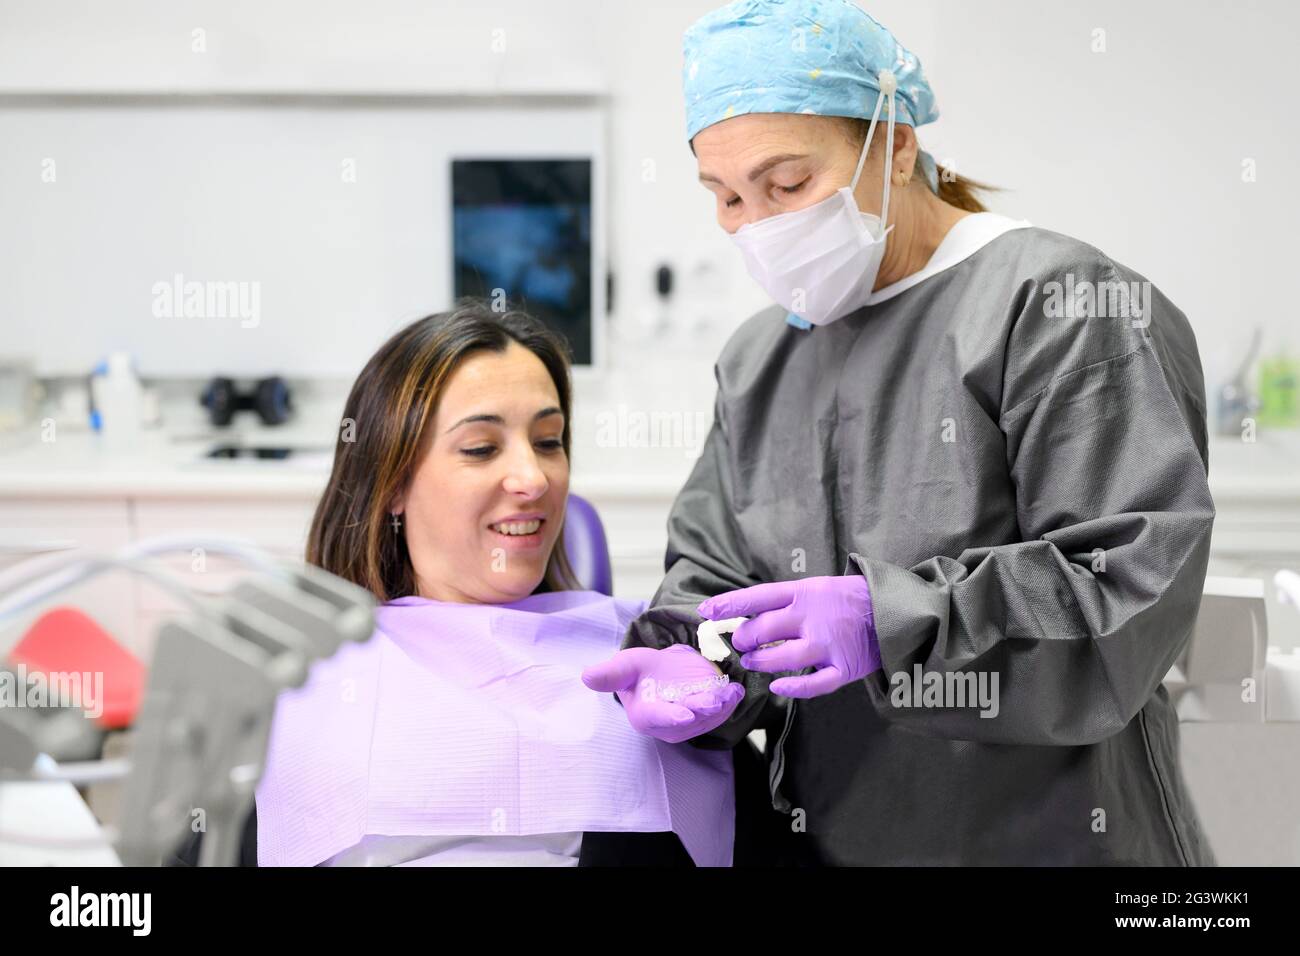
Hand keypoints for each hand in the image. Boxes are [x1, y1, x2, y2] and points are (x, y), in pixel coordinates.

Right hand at [581, 645, 745, 743]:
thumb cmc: (641, 671)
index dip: (671, 717)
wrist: (662, 675)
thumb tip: (585, 676)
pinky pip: (721, 713)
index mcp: (645, 715)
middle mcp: (668, 725)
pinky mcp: (707, 718)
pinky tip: (735, 689)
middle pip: (689, 719)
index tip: (685, 715)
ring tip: (730, 691)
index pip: (658, 718)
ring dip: (722, 706)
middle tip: (715, 699)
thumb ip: (610, 674)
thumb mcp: (626, 666)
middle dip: (703, 709)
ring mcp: (690, 724)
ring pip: (709, 717)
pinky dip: (730, 702)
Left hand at [698, 575, 879, 698]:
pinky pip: (815, 683)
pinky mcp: (845, 667)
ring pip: (783, 658)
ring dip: (761, 662)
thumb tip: (748, 616)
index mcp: (805, 592)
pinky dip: (794, 687)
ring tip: (754, 661)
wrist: (896, 609)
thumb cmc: (849, 598)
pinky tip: (778, 686)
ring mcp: (829, 644)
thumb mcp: (817, 587)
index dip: (729, 604)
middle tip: (741, 643)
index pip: (758, 597)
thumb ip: (787, 602)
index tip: (706, 611)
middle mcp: (813, 617)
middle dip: (744, 639)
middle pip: (764, 630)